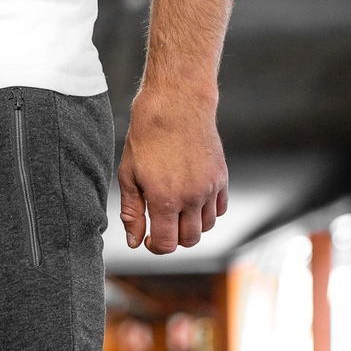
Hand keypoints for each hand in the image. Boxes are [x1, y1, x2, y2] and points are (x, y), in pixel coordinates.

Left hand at [118, 91, 228, 254]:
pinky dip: (207, 212)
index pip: (167, 244)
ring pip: (206, 227)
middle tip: (162, 226)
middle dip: (174, 239)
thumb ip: (132, 213)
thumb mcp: (129, 176)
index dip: (156, 246)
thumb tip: (135, 242)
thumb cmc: (146, 138)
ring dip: (191, 226)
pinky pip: (219, 209)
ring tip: (177, 211)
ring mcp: (210, 187)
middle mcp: (192, 197)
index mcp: (165, 200)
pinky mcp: (221, 176)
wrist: (176, 104)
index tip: (149, 238)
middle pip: (190, 240)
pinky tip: (193, 201)